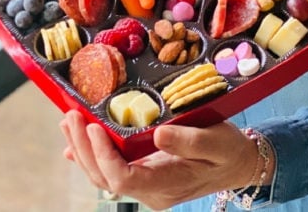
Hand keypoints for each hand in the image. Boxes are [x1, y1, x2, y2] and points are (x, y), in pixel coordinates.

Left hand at [60, 110, 266, 209]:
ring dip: (83, 150)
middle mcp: (150, 191)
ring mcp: (146, 186)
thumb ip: (189, 140)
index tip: (94, 127)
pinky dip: (92, 156)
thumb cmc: (229, 152)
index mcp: (165, 185)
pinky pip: (112, 170)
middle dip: (84, 148)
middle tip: (71, 116)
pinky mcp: (145, 175)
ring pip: (104, 175)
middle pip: (106, 177)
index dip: (104, 155)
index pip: (123, 177)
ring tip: (68, 122)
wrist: (238, 165)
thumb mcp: (216, 141)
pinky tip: (75, 145)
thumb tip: (157, 134)